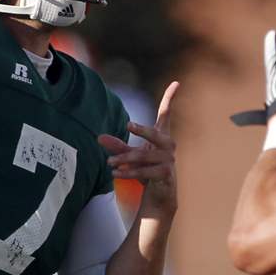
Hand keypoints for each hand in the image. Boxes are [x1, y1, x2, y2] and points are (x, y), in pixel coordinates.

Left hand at [100, 81, 179, 215]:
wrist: (160, 192)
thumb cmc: (147, 168)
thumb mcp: (131, 155)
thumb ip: (117, 146)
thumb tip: (98, 137)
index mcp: (161, 135)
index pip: (166, 113)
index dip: (170, 97)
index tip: (176, 82)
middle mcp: (168, 144)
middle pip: (156, 133)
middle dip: (142, 130)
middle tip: (128, 125)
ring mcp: (169, 159)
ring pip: (144, 156)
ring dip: (125, 160)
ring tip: (109, 163)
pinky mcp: (166, 173)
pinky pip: (145, 172)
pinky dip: (129, 173)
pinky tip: (116, 174)